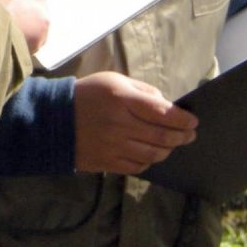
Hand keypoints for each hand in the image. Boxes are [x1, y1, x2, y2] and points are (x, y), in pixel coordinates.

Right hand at [74, 71, 197, 174]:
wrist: (53, 117)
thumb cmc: (87, 94)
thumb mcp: (112, 80)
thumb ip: (141, 90)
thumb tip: (165, 105)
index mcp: (121, 99)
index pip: (162, 112)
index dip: (182, 119)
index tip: (193, 121)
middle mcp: (120, 124)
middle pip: (162, 136)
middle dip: (182, 136)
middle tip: (190, 134)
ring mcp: (114, 146)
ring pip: (153, 154)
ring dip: (168, 149)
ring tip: (172, 144)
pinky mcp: (108, 162)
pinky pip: (138, 166)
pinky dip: (150, 160)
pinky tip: (151, 153)